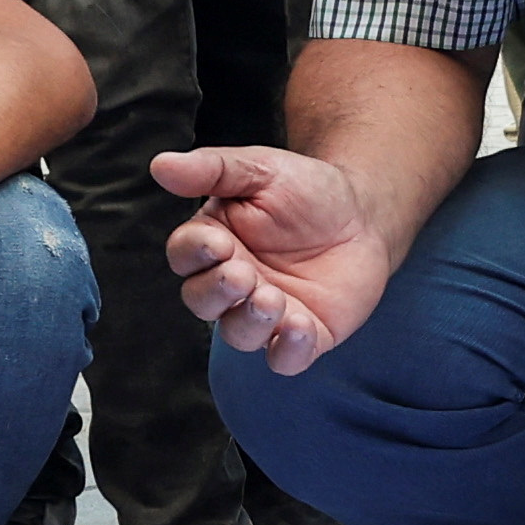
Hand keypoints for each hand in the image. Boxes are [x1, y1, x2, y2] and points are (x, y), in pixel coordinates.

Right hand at [152, 142, 395, 372]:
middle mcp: (232, 284)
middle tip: (243, 274)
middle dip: (217, 291)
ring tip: (272, 299)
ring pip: (238, 334)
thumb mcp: (260, 169)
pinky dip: (288, 351)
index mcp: (213, 243)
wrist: (364, 213)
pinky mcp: (304, 335)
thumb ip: (212, 169)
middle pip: (202, 301)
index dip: (194, 253)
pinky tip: (300, 327)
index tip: (218, 242)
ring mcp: (266, 313)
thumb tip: (160, 165)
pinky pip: (285, 359)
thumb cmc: (306, 189)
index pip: (185, 256)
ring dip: (249, 322)